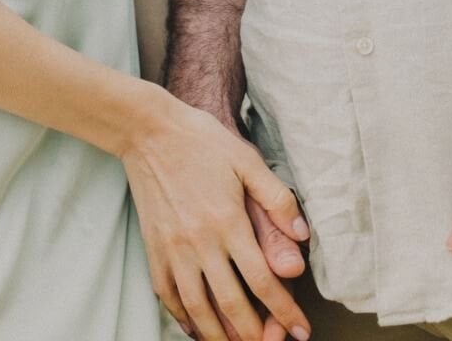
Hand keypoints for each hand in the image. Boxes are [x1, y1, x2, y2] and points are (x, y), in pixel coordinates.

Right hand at [121, 95, 312, 340]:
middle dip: (256, 334)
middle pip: (231, 305)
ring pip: (198, 310)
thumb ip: (276, 198)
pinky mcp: (153, 249)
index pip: (262, 280)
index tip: (300, 329)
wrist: (149, 130)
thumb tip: (302, 236)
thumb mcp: (246, 159)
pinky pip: (168, 296)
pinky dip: (184, 319)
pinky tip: (197, 328)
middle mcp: (200, 242)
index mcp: (227, 221)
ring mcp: (173, 249)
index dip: (284, 309)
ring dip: (220, 336)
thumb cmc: (201, 141)